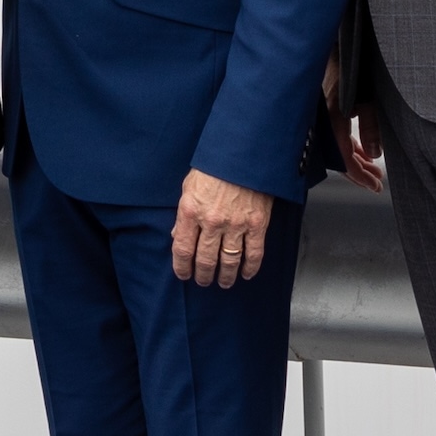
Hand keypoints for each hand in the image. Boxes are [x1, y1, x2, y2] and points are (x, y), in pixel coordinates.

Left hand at [171, 171, 281, 288]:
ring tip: (224, 282)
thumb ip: (183, 214)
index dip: (182, 267)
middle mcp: (212, 222)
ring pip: (229, 261)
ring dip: (226, 276)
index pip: (182, 249)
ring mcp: (236, 224)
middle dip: (203, 275)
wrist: (244, 152)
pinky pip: (254, 253)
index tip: (183, 275)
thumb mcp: (189, 186)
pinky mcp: (257, 224)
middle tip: (203, 281)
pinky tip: (246, 274)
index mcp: (191, 211)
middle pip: (205, 260)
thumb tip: (178, 236)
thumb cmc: (215, 165)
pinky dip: (250, 267)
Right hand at [318, 66, 382, 189]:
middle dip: (359, 171)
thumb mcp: (368, 96)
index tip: (375, 186)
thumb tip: (374, 153)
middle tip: (376, 181)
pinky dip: (349, 143)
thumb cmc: (349, 62)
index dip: (360, 176)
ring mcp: (322, 115)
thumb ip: (371, 126)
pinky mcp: (324, 107)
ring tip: (372, 167)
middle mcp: (323, 122)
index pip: (344, 160)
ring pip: (337, 145)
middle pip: (339, 156)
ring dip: (356, 157)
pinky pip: (335, 133)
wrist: (329, 42)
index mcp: (332, 122)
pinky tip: (360, 148)